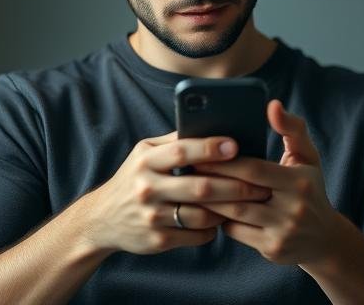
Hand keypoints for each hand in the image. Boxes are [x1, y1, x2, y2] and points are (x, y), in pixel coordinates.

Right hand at [80, 131, 273, 254]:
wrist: (101, 219)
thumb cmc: (135, 177)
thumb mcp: (146, 152)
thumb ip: (176, 140)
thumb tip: (213, 122)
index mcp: (146, 161)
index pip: (182, 152)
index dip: (210, 148)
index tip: (235, 145)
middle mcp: (147, 188)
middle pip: (201, 187)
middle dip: (236, 186)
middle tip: (262, 184)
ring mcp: (151, 217)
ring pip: (202, 215)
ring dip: (229, 209)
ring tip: (251, 203)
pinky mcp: (157, 241)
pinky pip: (196, 235)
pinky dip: (215, 228)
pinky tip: (225, 220)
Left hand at [192, 99, 342, 266]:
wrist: (324, 238)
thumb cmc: (310, 189)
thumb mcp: (308, 157)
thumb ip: (292, 128)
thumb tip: (272, 105)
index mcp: (300, 181)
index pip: (254, 169)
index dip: (225, 162)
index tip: (201, 154)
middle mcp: (293, 207)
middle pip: (240, 192)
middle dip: (212, 180)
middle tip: (188, 171)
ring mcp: (282, 230)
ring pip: (234, 214)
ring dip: (211, 201)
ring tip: (192, 187)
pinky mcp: (272, 248)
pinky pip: (236, 232)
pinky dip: (220, 220)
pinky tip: (209, 208)